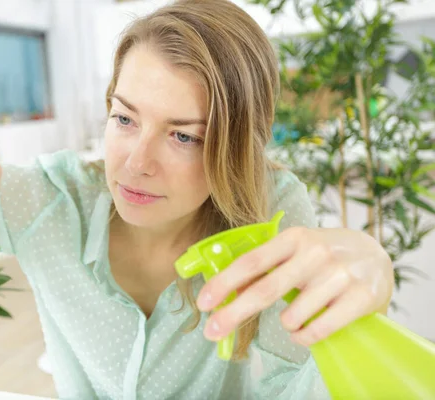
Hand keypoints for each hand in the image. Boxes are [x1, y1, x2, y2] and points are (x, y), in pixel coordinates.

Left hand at [196, 227, 393, 346]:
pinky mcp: (362, 297)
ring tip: (295, 318)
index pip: (252, 262)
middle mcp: (316, 253)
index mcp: (294, 238)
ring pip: (293, 316)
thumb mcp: (293, 252)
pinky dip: (304, 337)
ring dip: (285, 325)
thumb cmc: (322, 256)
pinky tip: (306, 330)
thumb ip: (263, 269)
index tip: (203, 302)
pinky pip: (318, 330)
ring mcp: (340, 275)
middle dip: (234, 313)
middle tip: (211, 331)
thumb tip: (223, 291)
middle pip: (266, 290)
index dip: (224, 283)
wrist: (376, 256)